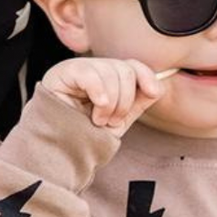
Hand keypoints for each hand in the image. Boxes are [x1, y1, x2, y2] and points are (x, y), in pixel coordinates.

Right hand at [40, 54, 175, 132]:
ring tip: (97, 120)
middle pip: (123, 69)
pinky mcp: (61, 73)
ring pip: (109, 72)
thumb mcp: (118, 120)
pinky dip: (99, 93)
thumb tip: (156, 87)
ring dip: (111, 103)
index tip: (153, 92)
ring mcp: (76, 69)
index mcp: (106, 78)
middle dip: (124, 100)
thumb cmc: (85, 136)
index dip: (146, 75)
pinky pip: (90, 74)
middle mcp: (92, 69)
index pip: (131, 65)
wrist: (60, 151)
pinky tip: (95, 110)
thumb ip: (137, 103)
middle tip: (111, 120)